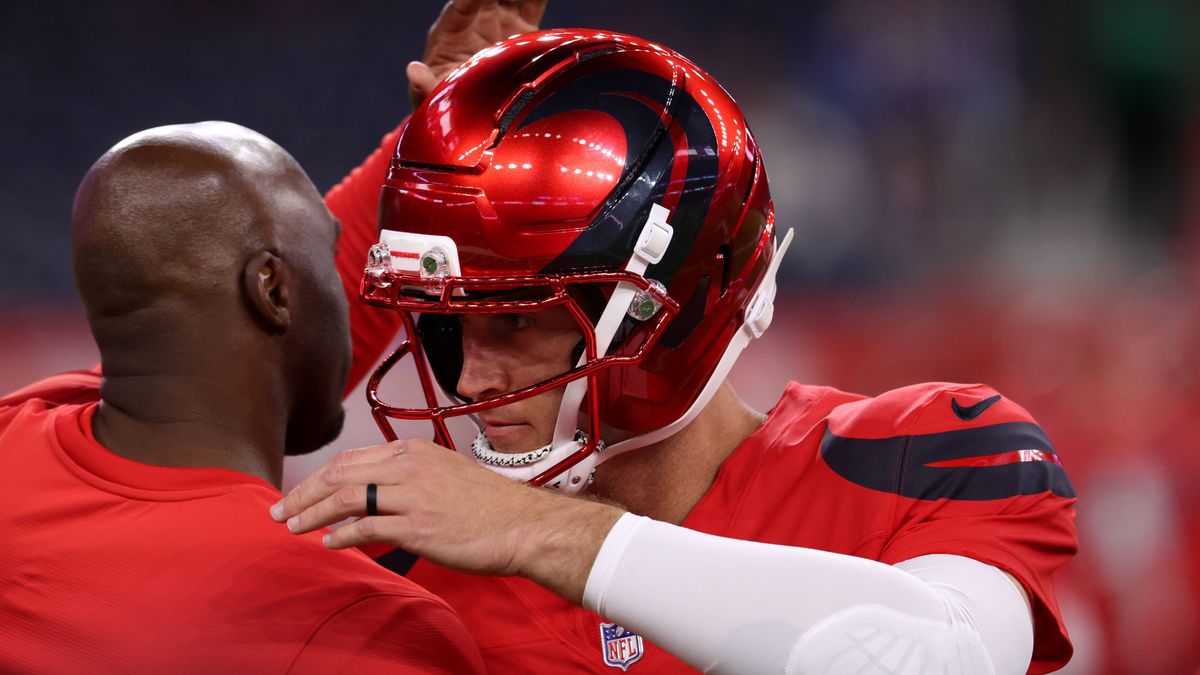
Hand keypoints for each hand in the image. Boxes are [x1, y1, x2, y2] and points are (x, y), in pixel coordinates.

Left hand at [270, 439, 623, 603]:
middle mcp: (409, 467)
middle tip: (279, 511)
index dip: (318, 477)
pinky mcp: (418, 526)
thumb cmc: (491, 506)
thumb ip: (409, 479)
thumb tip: (375, 497)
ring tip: (292, 527)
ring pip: (346, 498)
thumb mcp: (446, 475)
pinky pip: (367, 528)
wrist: (525, 524)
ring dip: (312, 514)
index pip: (351, 459)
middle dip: (303, 494)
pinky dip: (342, 535)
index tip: (298, 492)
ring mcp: (413, 495)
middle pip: (339, 474)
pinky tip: (329, 543)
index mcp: (414, 452)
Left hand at [408, 0, 547, 109]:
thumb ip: (424, 87)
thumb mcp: (431, 100)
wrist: (468, 116)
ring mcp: (498, 24)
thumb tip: (414, 71)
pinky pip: (532, 5)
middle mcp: (474, 22)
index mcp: (449, 34)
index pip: (459, 7)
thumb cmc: (444, 105)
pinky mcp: (521, 32)